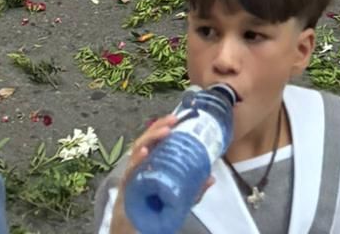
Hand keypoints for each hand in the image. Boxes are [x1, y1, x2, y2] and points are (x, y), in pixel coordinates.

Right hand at [108, 117, 213, 233]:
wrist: (136, 225)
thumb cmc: (154, 207)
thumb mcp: (178, 196)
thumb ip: (193, 188)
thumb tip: (211, 178)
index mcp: (152, 160)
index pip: (156, 139)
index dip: (164, 125)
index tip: (177, 117)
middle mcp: (141, 162)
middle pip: (147, 138)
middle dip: (158, 127)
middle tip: (172, 121)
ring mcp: (133, 172)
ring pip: (138, 148)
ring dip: (150, 138)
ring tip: (164, 132)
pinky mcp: (127, 185)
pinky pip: (130, 170)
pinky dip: (136, 160)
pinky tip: (144, 153)